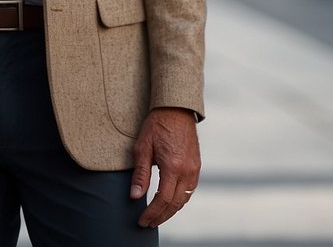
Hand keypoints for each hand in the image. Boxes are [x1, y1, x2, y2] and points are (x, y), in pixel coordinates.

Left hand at [130, 107, 199, 227]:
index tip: (142, 221)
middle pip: (175, 204)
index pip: (163, 200)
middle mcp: (187, 171)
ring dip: (171, 211)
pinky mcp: (197, 167)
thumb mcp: (142, 148)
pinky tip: (169, 202)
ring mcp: (195, 169)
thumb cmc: (156, 126)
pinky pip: (189, 190)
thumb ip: (140, 174)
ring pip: (184, 199)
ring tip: (156, 216)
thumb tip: (135, 196)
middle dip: (161, 216)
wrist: (175, 109)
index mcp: (173, 167)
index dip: (152, 213)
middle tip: (147, 223)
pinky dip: (179, 200)